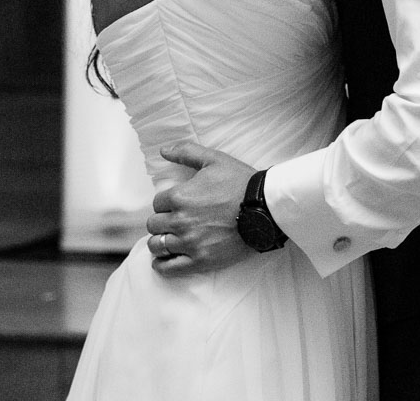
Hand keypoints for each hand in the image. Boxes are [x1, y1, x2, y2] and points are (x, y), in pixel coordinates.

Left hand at [145, 141, 256, 276]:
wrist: (265, 208)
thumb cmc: (241, 182)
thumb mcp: (215, 160)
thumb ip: (187, 152)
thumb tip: (164, 151)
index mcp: (180, 196)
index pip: (157, 203)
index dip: (166, 202)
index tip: (176, 204)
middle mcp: (180, 221)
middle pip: (154, 224)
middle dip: (162, 221)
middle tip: (175, 220)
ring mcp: (189, 243)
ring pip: (157, 245)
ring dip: (160, 241)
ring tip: (169, 238)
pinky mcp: (200, 261)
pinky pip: (168, 268)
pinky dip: (161, 265)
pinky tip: (163, 260)